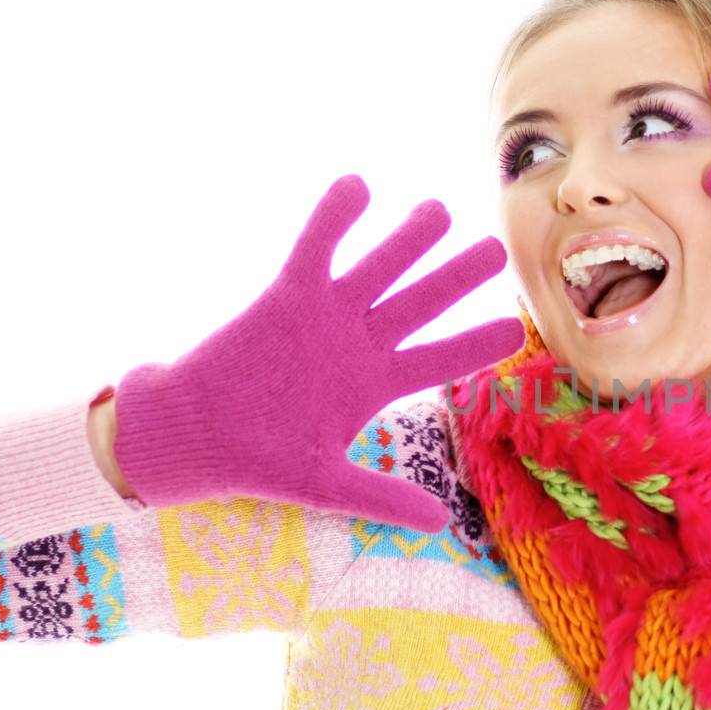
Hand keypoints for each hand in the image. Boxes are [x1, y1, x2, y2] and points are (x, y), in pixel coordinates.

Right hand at [113, 174, 523, 531]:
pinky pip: (316, 249)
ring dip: (409, 239)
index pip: (440, 359)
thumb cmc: (257, 461)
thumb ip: (382, 498)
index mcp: (376, 384)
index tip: (515, 330)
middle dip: (458, 276)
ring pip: (379, 267)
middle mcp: (360, 343)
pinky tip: (359, 186)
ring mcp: (326, 316)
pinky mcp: (287, 296)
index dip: (477, 343)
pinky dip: (334, 219)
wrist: (195, 435)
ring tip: (440, 210)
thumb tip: (441, 523)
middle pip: (422, 302)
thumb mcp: (325, 485)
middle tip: (496, 250)